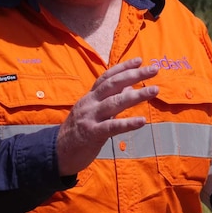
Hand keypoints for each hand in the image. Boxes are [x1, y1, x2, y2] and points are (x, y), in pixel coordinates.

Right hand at [57, 58, 159, 175]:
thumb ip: (109, 100)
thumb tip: (129, 87)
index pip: (107, 77)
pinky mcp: (92, 134)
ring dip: (136, 95)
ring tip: (154, 90)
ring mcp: (90, 117)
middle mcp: (90, 103)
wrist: (57, 152)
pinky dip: (128, 123)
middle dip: (134, 75)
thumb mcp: (92, 112)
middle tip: (154, 70)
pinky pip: (112, 127)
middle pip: (113, 84)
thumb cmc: (78, 132)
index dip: (123, 67)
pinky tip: (142, 121)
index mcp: (90, 97)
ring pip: (114, 102)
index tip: (140, 60)